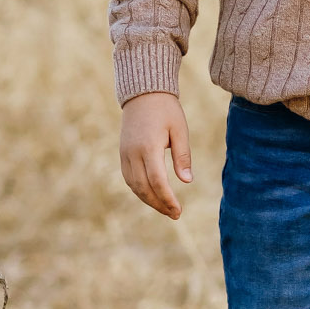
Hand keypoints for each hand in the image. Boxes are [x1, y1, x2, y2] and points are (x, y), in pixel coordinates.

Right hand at [120, 91, 192, 219]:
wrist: (142, 94)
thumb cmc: (166, 110)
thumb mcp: (180, 130)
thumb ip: (182, 156)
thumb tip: (187, 181)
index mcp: (148, 147)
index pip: (157, 181)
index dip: (167, 199)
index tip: (178, 210)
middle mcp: (132, 153)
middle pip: (143, 187)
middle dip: (159, 204)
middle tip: (175, 214)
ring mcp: (125, 154)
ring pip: (134, 185)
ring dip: (149, 200)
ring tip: (166, 209)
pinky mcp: (122, 154)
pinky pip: (129, 178)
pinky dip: (140, 190)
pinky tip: (153, 196)